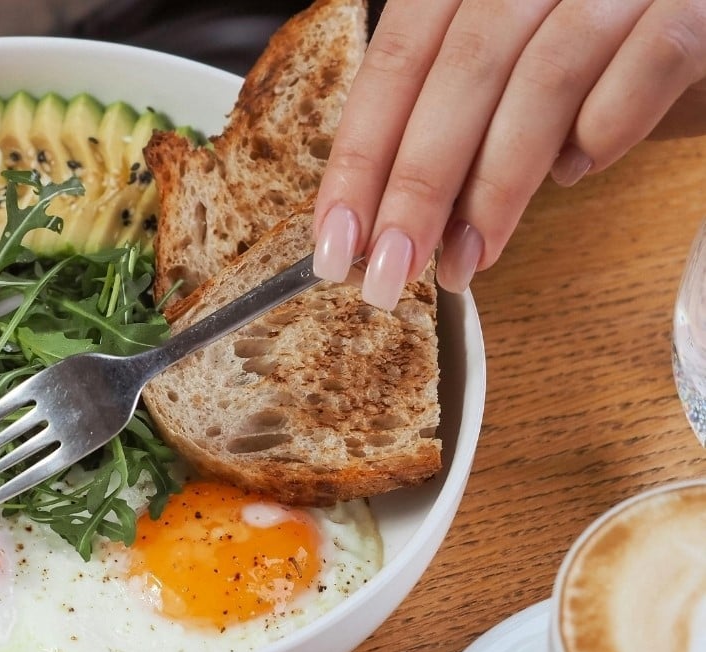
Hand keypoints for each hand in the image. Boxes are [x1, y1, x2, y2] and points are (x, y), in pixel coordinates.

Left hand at [311, 0, 705, 309]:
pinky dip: (605, 128)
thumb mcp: (511, 69)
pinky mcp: (696, 4)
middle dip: (416, 185)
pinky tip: (578, 173)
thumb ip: (457, 120)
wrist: (702, 8)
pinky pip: (649, 62)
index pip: (396, 58)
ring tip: (467, 259)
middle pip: (459, 73)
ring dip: (496, 184)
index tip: (336, 240)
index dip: (361, 153)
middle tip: (391, 270)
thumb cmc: (601, 46)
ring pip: (543, 78)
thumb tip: (389, 220)